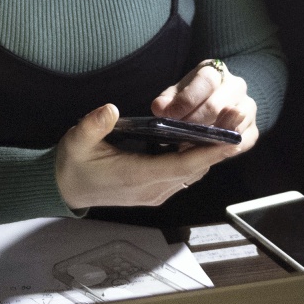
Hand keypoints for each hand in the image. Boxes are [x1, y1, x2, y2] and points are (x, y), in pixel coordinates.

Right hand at [54, 104, 242, 209]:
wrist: (65, 189)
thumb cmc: (73, 163)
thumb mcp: (77, 140)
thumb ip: (94, 124)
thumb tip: (110, 109)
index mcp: (135, 176)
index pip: (179, 166)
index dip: (206, 154)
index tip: (229, 142)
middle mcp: (150, 189)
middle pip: (192, 171)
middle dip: (216, 151)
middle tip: (238, 126)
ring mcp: (153, 194)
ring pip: (190, 175)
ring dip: (208, 156)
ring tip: (228, 131)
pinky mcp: (153, 192)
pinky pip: (182, 177)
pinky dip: (196, 161)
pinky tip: (203, 143)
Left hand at [153, 61, 259, 151]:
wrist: (218, 104)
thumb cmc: (192, 99)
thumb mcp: (177, 95)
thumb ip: (167, 101)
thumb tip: (159, 108)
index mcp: (215, 71)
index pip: (206, 81)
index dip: (187, 100)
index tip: (170, 115)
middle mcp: (236, 85)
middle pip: (217, 105)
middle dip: (194, 123)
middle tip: (177, 134)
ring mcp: (248, 107)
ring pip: (232, 124)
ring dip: (209, 138)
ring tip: (190, 144)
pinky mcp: (253, 129)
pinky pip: (242, 142)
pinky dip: (224, 149)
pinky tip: (207, 151)